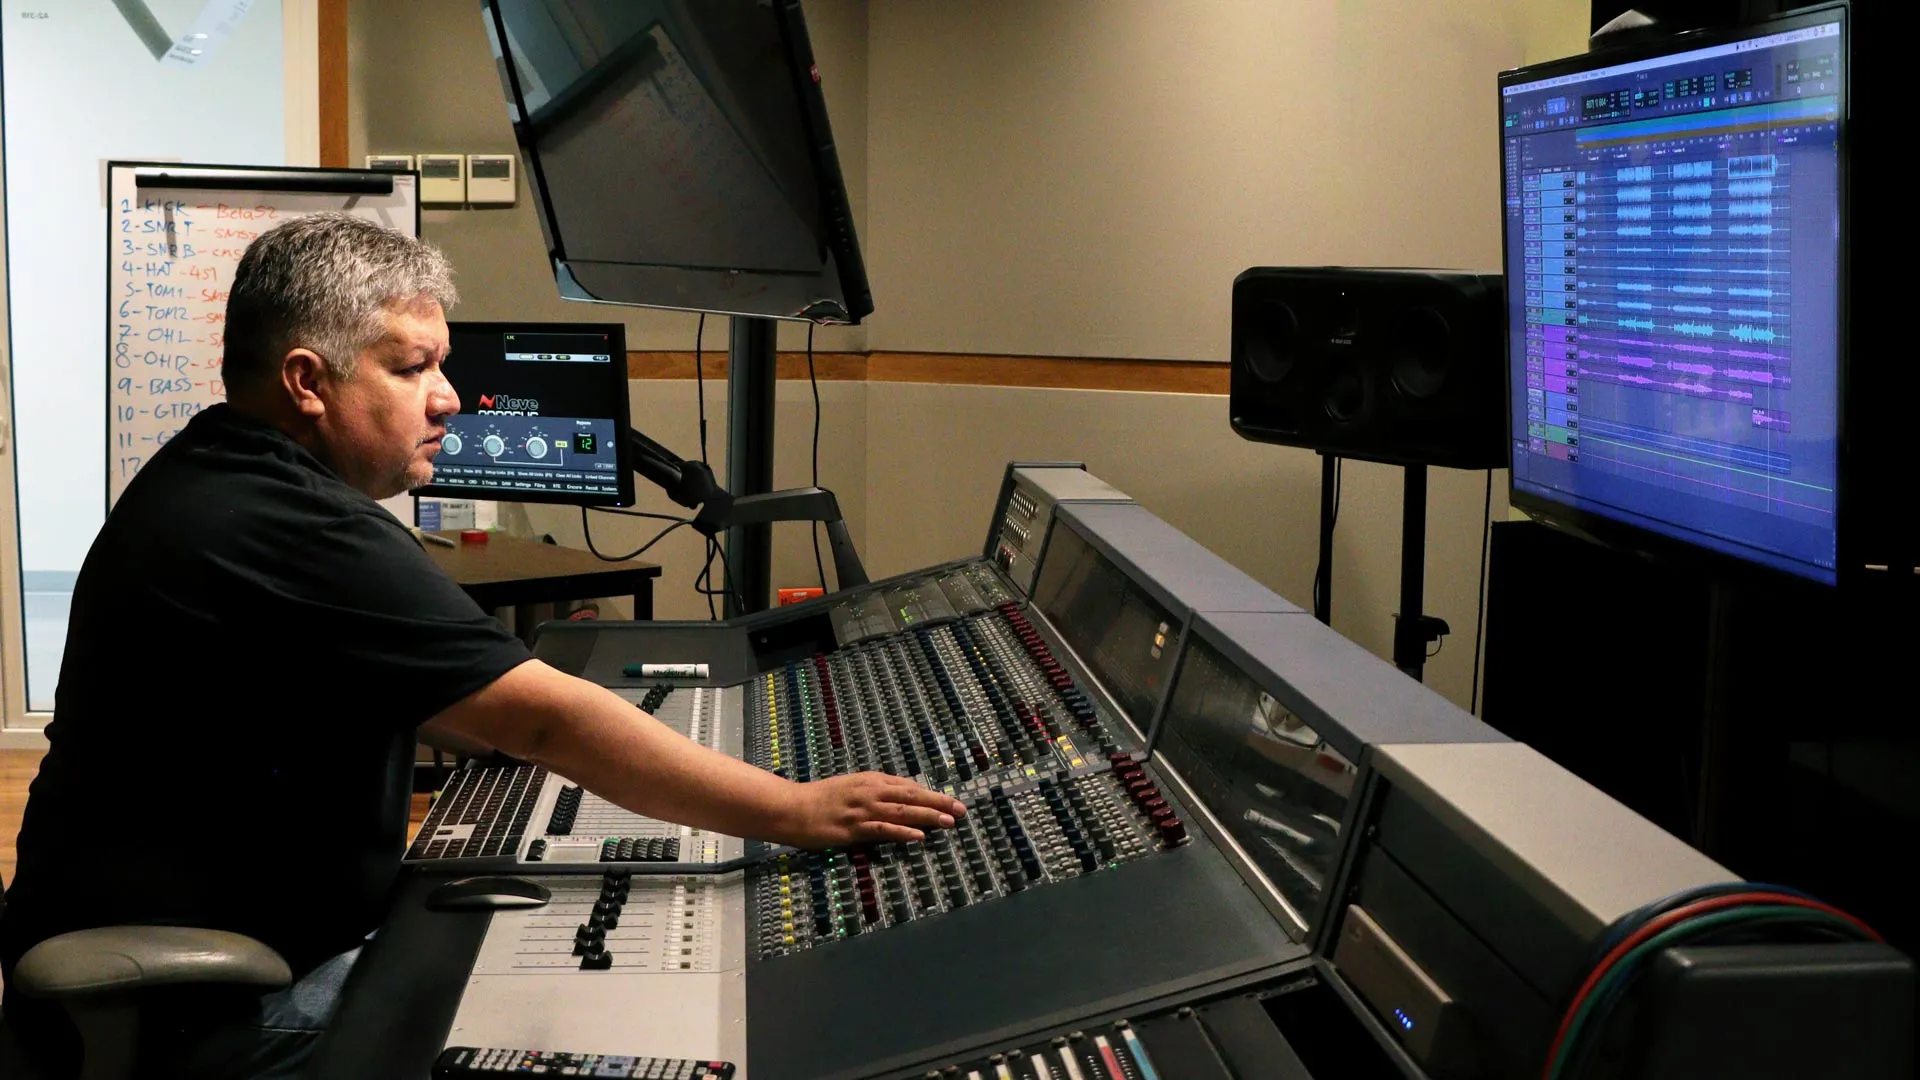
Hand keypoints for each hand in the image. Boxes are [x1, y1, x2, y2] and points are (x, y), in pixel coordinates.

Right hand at [781, 772, 966, 846]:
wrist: (791, 808)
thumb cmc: (820, 799)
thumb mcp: (850, 787)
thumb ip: (874, 791)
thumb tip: (899, 798)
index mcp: (870, 780)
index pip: (908, 786)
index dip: (931, 794)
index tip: (950, 801)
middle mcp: (870, 791)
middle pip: (911, 796)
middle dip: (939, 802)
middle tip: (961, 809)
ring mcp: (862, 810)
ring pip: (902, 812)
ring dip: (928, 816)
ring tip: (949, 822)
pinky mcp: (853, 828)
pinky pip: (883, 830)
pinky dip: (902, 833)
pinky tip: (919, 837)